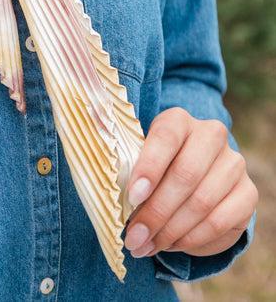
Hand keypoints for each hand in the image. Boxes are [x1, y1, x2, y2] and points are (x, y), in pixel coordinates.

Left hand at [123, 107, 257, 258]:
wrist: (192, 174)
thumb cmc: (155, 164)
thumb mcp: (140, 157)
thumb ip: (130, 171)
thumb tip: (119, 204)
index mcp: (178, 120)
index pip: (166, 137)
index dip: (149, 167)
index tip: (132, 197)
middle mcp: (211, 135)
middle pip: (185, 174)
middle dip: (156, 211)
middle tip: (134, 236)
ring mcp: (233, 163)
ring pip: (202, 202)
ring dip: (170, 230)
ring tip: (146, 245)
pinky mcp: (248, 193)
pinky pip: (220, 222)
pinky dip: (191, 239)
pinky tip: (170, 245)